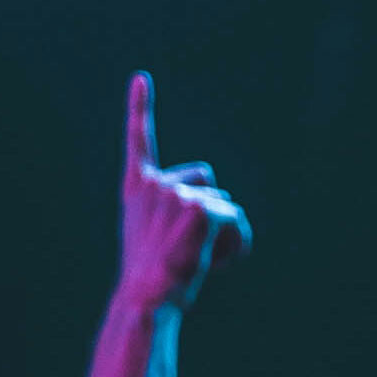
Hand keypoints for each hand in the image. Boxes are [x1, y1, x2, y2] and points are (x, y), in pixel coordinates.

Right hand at [113, 70, 248, 307]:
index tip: (141, 78)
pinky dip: (236, 245)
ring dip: (222, 233)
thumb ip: (175, 211)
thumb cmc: (152, 277)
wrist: (146, 298)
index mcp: (137, 188)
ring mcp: (179, 194)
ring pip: (226, 206)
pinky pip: (238, 222)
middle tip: (186, 245)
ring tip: (195, 257)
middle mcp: (156, 184)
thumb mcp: (153, 236)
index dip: (140, 108)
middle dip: (210, 208)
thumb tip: (223, 207)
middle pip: (208, 181)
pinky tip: (213, 264)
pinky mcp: (203, 210)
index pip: (139, 140)